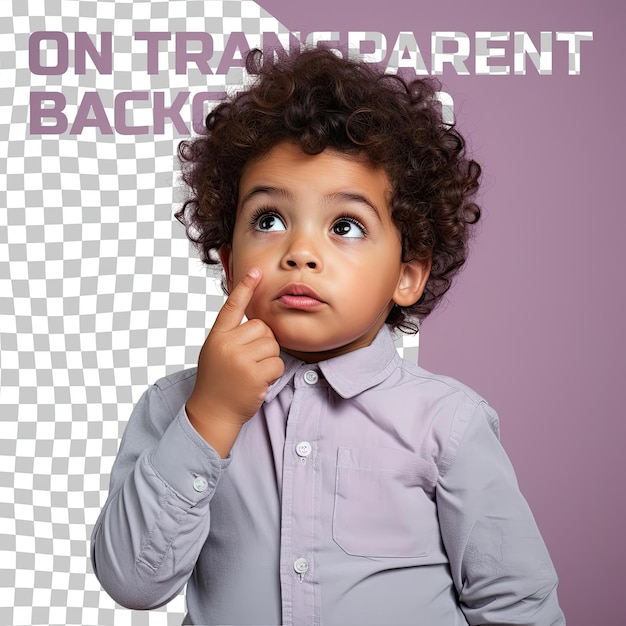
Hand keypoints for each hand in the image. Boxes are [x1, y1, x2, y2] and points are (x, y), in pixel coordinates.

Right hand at [186, 268, 283, 455]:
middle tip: (249, 362)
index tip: (256, 271)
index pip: (232, 306)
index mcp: (217, 336)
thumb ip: (232, 335)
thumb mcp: (217, 352)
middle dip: (264, 343)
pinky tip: (257, 382)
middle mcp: (226, 344)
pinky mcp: (253, 374)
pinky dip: (272, 374)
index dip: (245, 287)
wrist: (212, 412)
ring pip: (272, 345)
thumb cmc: (218, 381)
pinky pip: (277, 363)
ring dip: (269, 359)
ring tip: (252, 372)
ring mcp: (239, 359)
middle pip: (262, 328)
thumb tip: (258, 322)